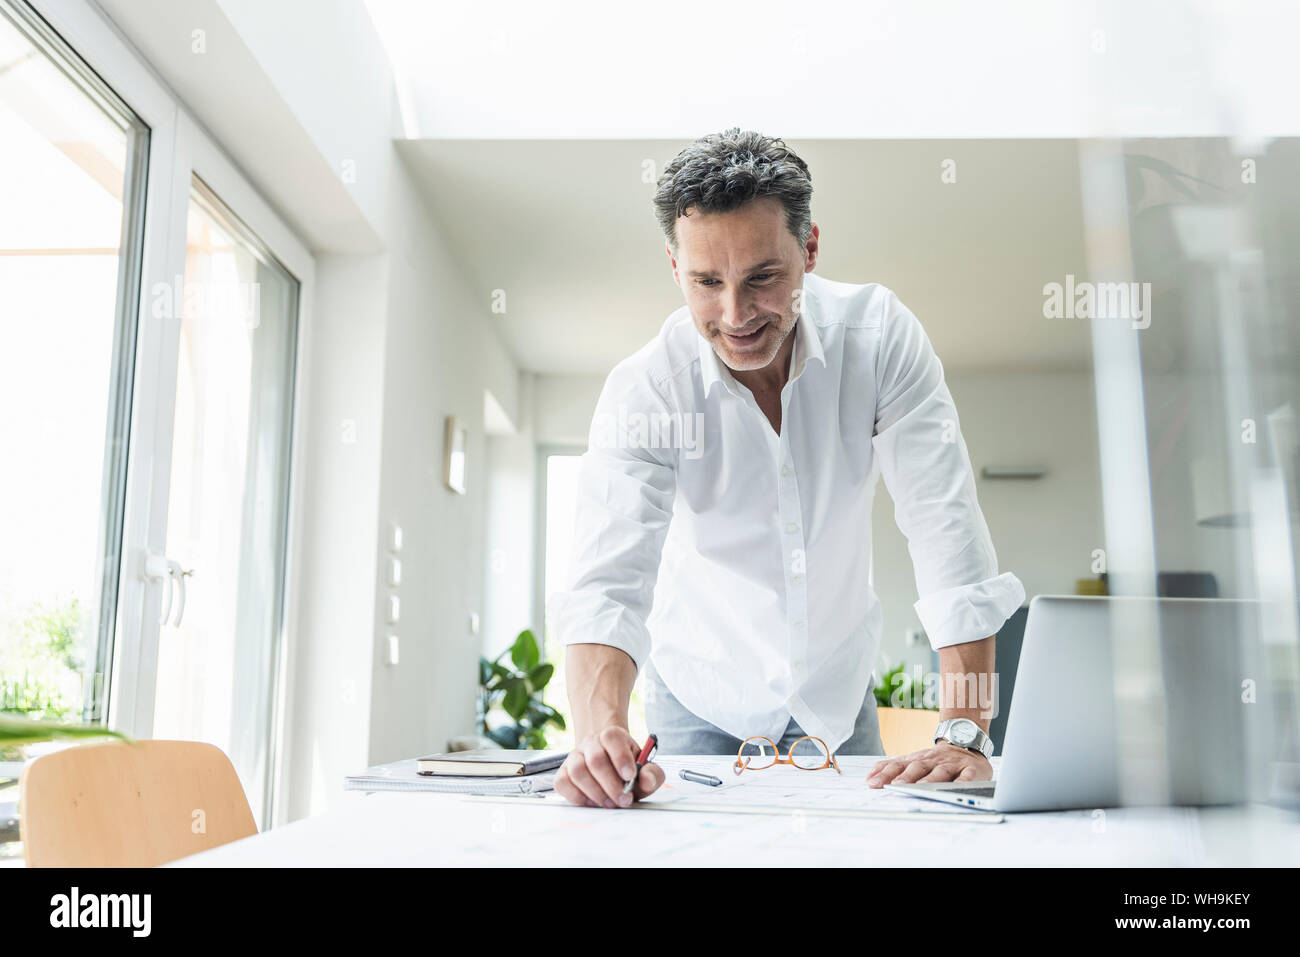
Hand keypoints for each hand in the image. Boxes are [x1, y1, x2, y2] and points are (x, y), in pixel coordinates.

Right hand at [554, 727, 665, 807]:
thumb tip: (647, 779)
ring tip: (609, 803)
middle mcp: (590, 743)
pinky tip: (592, 802)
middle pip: (595, 759)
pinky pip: (562, 783)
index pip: (612, 738)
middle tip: (623, 800)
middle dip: (611, 784)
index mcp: (612, 736)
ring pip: (577, 771)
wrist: (607, 762)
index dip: (621, 758)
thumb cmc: (626, 768)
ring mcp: (574, 757)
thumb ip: (652, 773)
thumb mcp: (644, 768)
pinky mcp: (563, 773)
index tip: (630, 777)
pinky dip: (577, 796)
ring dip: (595, 792)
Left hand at [866, 741, 991, 787]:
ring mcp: (952, 764)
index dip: (886, 774)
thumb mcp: (914, 759)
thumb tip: (869, 777)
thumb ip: (893, 767)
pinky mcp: (972, 770)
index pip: (898, 765)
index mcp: (917, 759)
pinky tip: (957, 789)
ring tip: (921, 789)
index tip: (873, 784)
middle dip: (906, 777)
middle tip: (895, 786)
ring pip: (940, 772)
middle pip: (918, 768)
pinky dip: (963, 783)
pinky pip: (967, 776)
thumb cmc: (937, 759)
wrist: (967, 741)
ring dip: (930, 780)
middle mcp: (933, 761)